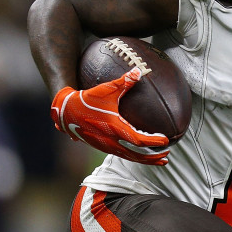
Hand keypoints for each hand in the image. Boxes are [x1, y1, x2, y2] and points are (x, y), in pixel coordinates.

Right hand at [50, 67, 170, 164]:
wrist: (65, 111)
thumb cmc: (87, 100)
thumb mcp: (106, 90)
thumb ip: (124, 82)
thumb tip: (139, 71)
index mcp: (113, 129)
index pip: (138, 140)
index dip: (153, 141)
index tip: (166, 140)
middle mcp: (109, 141)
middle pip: (135, 155)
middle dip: (152, 158)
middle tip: (166, 158)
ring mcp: (105, 146)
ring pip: (128, 158)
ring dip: (144, 160)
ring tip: (160, 161)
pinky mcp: (101, 147)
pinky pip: (121, 155)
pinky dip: (134, 157)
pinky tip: (143, 156)